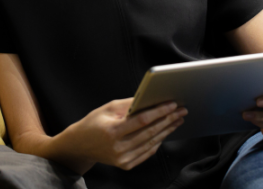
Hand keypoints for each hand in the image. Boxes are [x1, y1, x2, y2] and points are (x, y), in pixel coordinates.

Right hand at [62, 99, 185, 170]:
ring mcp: (122, 159)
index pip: (142, 120)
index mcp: (112, 131)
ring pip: (151, 143)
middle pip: (150, 132)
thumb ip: (129, 105)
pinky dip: (158, 141)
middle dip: (168, 119)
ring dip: (167, 130)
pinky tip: (165, 131)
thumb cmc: (94, 123)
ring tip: (177, 119)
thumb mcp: (108, 108)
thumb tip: (150, 99)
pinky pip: (147, 152)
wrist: (81, 146)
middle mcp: (118, 148)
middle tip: (181, 110)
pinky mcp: (126, 165)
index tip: (172, 104)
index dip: (159, 111)